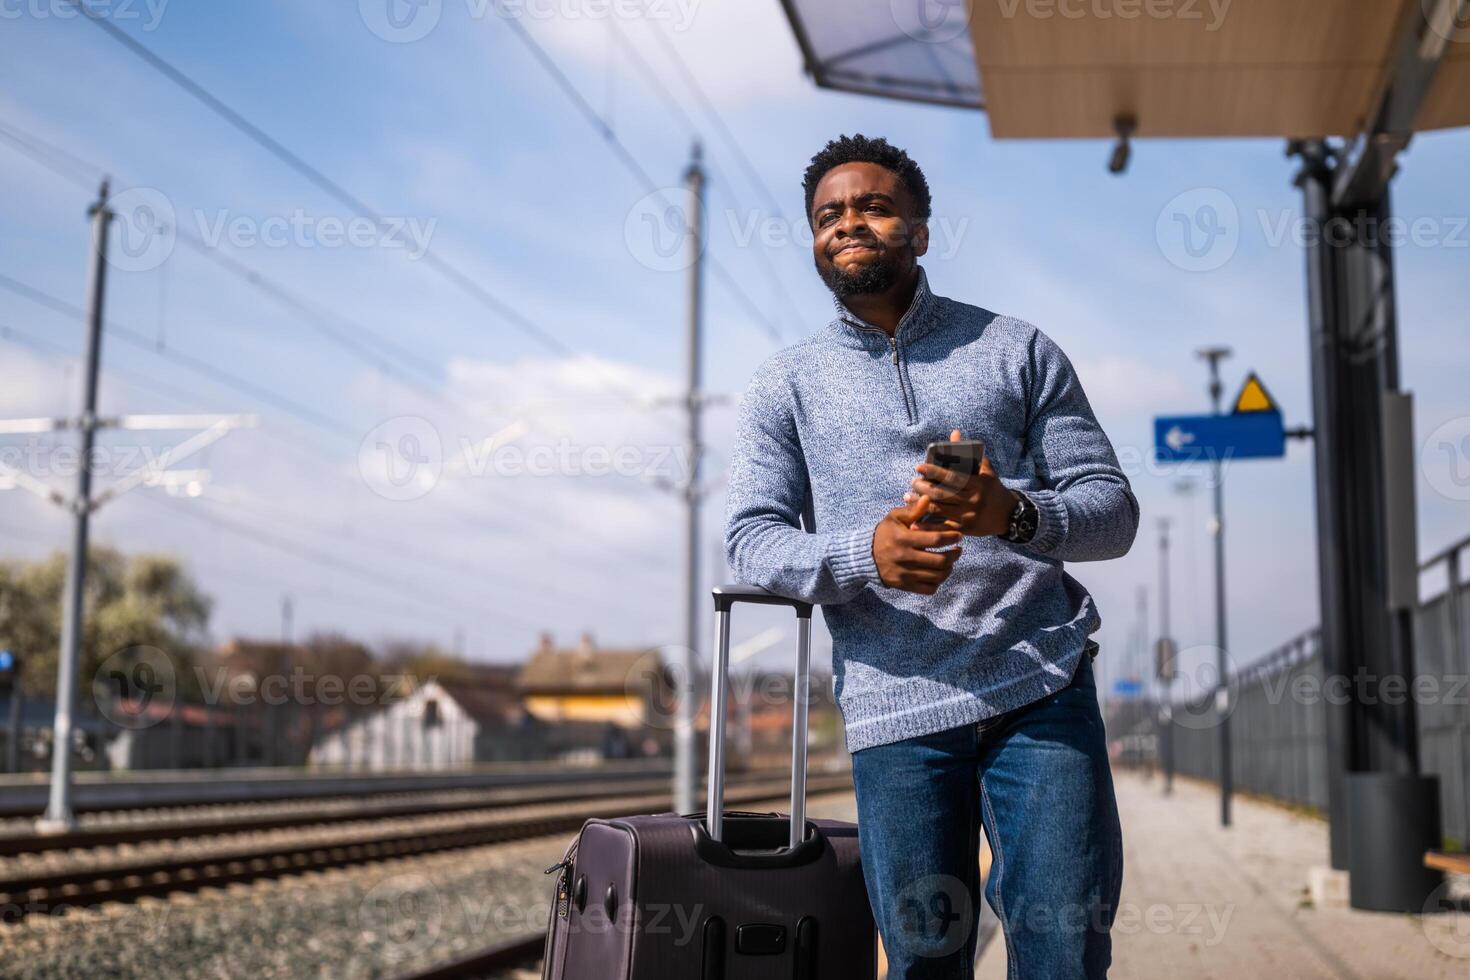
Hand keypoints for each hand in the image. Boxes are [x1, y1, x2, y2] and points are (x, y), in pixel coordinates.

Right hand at [871, 496, 963, 594]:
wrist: (866, 556)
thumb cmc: (885, 533)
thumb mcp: (895, 518)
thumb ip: (913, 510)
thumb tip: (928, 498)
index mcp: (903, 539)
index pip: (935, 539)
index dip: (951, 537)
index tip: (959, 535)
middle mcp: (904, 558)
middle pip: (940, 560)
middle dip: (954, 555)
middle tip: (958, 549)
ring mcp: (904, 574)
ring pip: (937, 576)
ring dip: (949, 568)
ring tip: (950, 561)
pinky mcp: (904, 586)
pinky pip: (929, 589)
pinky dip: (938, 582)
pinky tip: (939, 573)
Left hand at [902, 429, 1018, 536]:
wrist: (1007, 514)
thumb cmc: (992, 488)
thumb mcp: (985, 470)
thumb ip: (969, 454)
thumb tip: (954, 433)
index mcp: (978, 484)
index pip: (952, 477)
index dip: (934, 471)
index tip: (919, 466)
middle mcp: (973, 500)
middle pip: (942, 494)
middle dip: (923, 487)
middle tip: (913, 481)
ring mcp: (968, 516)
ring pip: (939, 510)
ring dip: (920, 503)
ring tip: (907, 496)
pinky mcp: (964, 529)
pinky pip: (942, 528)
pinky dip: (927, 526)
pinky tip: (914, 522)